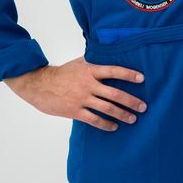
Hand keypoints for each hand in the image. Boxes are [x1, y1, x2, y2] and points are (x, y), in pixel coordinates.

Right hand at [5, 56, 146, 131]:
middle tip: (143, 107)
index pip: (114, 71)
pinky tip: (114, 127)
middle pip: (115, 94)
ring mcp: (81, 99)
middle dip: (131, 101)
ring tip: (133, 119)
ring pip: (107, 108)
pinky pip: (94, 120)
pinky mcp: (75, 111)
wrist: (38, 85)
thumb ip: (95, 62)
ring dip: (122, 114)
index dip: (128, 74)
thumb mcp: (79, 62)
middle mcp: (88, 85)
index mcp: (90, 71)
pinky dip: (106, 124)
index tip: (142, 78)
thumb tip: (111, 55)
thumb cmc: (61, 73)